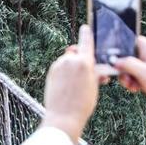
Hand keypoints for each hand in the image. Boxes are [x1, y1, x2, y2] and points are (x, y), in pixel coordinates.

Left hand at [42, 25, 110, 143]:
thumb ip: (94, 71)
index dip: (87, 33)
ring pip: (69, 61)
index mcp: (84, 62)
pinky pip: (61, 67)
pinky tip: (69, 86)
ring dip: (74, 67)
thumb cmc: (83, 104)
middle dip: (83, 59)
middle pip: (78, 53)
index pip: (86, 41)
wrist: (63, 117)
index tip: (86, 27)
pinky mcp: (51, 71)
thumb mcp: (94, 85)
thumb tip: (94, 67)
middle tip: (90, 73)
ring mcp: (58, 65)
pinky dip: (66, 72)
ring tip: (79, 84)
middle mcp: (70, 60)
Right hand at [114, 37, 145, 137]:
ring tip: (132, 86)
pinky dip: (132, 84)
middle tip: (125, 76)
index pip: (132, 40)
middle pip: (127, 57)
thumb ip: (129, 65)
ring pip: (129, 69)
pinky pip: (134, 78)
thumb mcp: (145, 73)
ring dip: (126, 78)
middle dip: (122, 67)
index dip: (122, 46)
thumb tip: (115, 61)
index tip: (115, 57)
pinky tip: (136, 90)